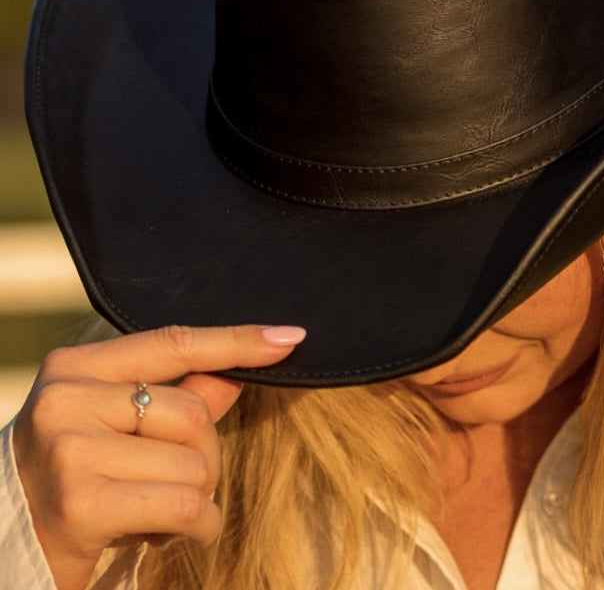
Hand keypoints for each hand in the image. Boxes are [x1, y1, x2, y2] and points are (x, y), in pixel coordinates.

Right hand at [12, 324, 305, 589]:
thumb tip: (240, 371)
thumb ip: (178, 397)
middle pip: (194, 413)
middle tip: (174, 484)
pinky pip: (185, 505)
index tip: (290, 337)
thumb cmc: (74, 481)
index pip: (174, 343)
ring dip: (196, 498)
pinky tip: (167, 533)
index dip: (236, 341)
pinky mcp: (80, 502)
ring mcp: (68, 448)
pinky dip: (197, 525)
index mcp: (76, 367)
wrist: (3, 550)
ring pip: (194, 463)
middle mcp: (66, 398)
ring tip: (153, 509)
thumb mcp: (116, 430)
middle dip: (206, 458)